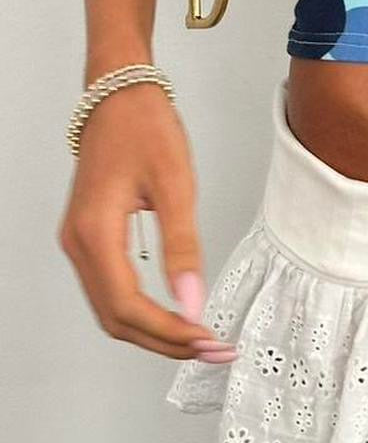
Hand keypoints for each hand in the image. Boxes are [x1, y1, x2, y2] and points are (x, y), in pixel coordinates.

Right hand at [57, 82, 234, 361]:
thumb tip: (194, 301)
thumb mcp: (175, 182)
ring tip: (201, 338)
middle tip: (215, 349)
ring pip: (111, 309)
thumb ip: (183, 244)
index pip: (127, 306)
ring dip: (154, 330)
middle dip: (165, 341)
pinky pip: (111, 289)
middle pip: (115, 319)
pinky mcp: (90, 238)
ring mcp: (79, 244)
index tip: (210, 339)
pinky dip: (142, 310)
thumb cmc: (148, 129)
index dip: (168, 331)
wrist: (119, 94)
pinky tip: (176, 312)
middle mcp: (78, 246)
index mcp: (94, 233)